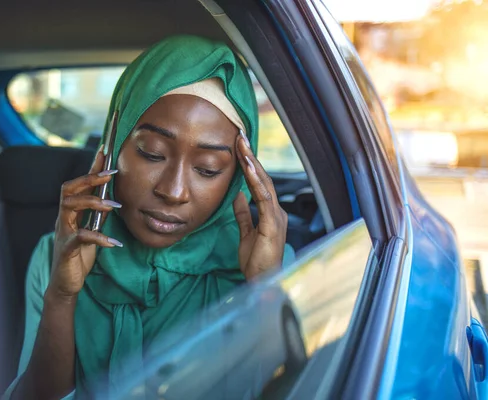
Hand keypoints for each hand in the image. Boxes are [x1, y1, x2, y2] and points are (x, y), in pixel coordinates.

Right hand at [49, 147, 123, 297]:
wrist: (66, 284)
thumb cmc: (78, 256)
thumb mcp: (91, 231)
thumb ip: (97, 216)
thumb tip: (111, 199)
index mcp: (70, 213)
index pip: (79, 184)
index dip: (91, 168)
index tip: (104, 152)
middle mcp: (63, 218)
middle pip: (69, 189)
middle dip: (89, 178)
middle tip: (111, 174)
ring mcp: (63, 232)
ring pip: (70, 206)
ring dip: (94, 203)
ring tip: (114, 207)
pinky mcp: (66, 248)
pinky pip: (80, 237)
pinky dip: (98, 237)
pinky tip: (113, 242)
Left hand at [233, 133, 287, 279]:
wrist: (264, 282)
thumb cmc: (257, 261)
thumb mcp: (246, 232)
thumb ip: (243, 213)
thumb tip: (237, 196)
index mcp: (270, 212)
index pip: (258, 182)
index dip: (249, 164)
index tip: (238, 147)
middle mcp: (276, 210)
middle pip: (262, 177)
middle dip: (251, 156)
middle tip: (240, 136)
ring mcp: (276, 216)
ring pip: (264, 183)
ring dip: (252, 163)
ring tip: (242, 146)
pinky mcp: (273, 224)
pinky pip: (264, 198)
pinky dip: (255, 181)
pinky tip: (247, 167)